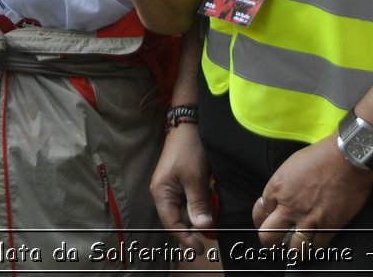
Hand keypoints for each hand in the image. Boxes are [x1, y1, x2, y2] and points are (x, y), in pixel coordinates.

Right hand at [151, 123, 215, 250]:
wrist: (189, 124)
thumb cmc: (188, 148)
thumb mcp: (195, 177)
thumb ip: (198, 204)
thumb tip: (203, 228)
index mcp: (161, 193)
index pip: (171, 224)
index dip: (186, 238)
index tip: (201, 248)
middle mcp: (164, 193)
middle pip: (178, 219)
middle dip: (193, 227)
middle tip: (211, 234)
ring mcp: (172, 188)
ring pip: (185, 211)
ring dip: (197, 216)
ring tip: (211, 220)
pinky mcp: (181, 182)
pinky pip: (189, 201)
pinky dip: (199, 206)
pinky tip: (208, 206)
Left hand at [252, 139, 372, 249]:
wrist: (348, 158)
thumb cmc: (321, 156)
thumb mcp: (291, 165)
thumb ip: (282, 186)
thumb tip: (280, 199)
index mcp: (277, 189)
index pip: (259, 214)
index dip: (261, 221)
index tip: (266, 223)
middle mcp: (289, 207)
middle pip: (268, 237)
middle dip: (270, 242)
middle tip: (276, 243)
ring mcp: (308, 218)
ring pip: (294, 249)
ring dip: (295, 250)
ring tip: (298, 248)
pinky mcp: (328, 226)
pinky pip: (318, 247)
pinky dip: (316, 247)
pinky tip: (316, 243)